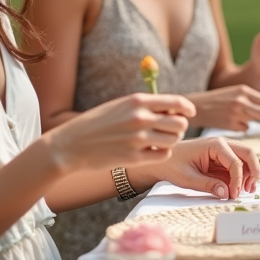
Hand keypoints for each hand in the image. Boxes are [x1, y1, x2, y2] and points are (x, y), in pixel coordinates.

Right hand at [43, 93, 194, 172]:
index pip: (176, 103)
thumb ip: (145, 106)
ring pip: (174, 140)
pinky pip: (163, 155)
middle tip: (170, 130)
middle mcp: (140, 118)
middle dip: (179, 127)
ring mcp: (138, 139)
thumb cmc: (96, 123)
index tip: (189, 113)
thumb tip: (174, 109)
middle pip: (179, 123)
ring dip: (170, 141)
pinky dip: (161, 153)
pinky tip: (152, 151)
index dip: (187, 109)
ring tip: (158, 140)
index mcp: (137, 101)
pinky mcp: (134, 158)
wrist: (70, 145)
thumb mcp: (120, 106)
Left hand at [130, 136, 259, 198]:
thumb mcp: (188, 178)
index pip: (235, 162)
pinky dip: (242, 174)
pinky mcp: (222, 156)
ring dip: (250, 173)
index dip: (238, 180)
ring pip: (246, 158)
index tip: (234, 194)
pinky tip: (240, 187)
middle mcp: (222, 143)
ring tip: (247, 190)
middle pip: (248, 153)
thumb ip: (208, 185)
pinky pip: (238, 163)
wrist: (163, 160)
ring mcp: (224, 149)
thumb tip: (226, 193)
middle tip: (249, 189)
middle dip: (253, 172)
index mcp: (214, 144)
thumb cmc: (173, 165)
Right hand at [191, 85, 259, 131]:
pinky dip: (244, 128)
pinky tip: (235, 124)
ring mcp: (235, 112)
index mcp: (244, 90)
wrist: (197, 106)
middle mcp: (241, 100)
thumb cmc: (218, 100)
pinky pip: (244, 128)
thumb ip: (251, 100)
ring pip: (256, 122)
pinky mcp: (229, 124)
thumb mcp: (235, 93)